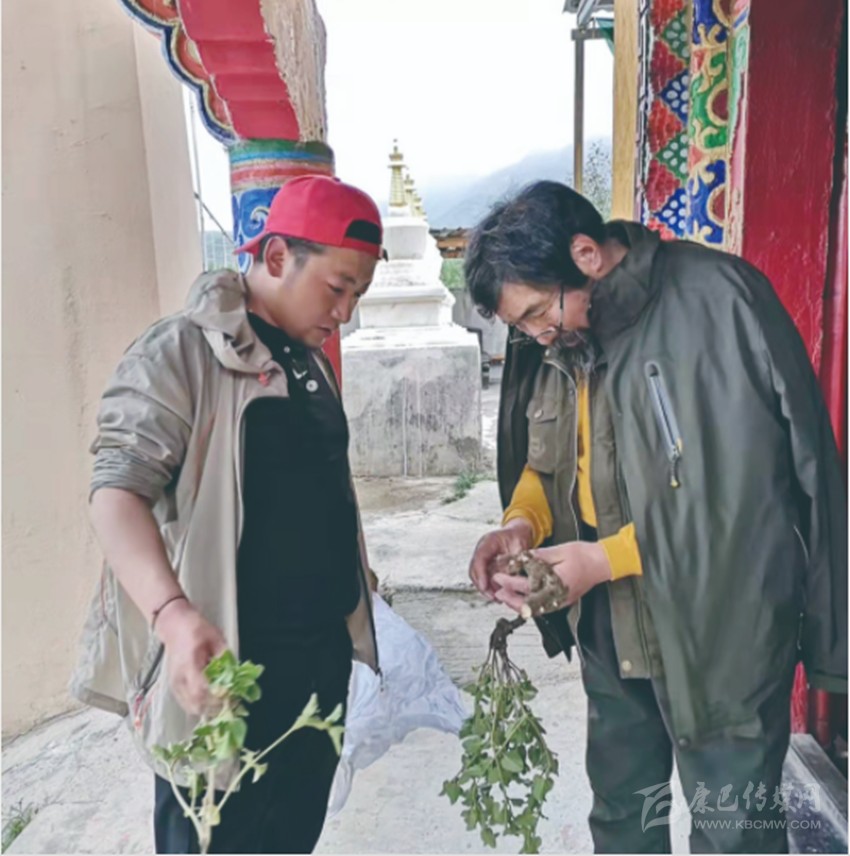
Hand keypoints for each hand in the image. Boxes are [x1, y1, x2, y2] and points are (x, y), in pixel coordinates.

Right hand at [154, 599, 227, 715]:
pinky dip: (202, 706)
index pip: (201, 690)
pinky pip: (188, 704)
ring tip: (225, 701)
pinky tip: (213, 699)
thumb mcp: (215, 637)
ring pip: (192, 708)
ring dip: (209, 709)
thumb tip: (235, 673)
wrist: (174, 626)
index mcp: (189, 664)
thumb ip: (224, 656)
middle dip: (216, 706)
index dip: (217, 696)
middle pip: (196, 704)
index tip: (232, 695)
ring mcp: (175, 685)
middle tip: (232, 701)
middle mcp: (179, 678)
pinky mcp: (175, 688)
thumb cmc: (196, 629)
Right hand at [468, 518, 534, 599]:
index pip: (480, 557)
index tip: (484, 586)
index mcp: (489, 541)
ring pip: (477, 576)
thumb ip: (515, 560)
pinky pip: (484, 578)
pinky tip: (498, 594)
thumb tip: (512, 577)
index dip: (480, 573)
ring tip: (496, 598)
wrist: (519, 533)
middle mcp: (482, 549)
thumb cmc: (519, 536)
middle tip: (492, 596)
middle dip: (481, 585)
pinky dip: (489, 587)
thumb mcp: (521, 546)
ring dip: (485, 588)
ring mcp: (483, 558)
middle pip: (474, 569)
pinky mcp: (486, 565)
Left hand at [491, 541, 611, 613]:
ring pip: (535, 609)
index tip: (499, 577)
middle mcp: (558, 596)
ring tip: (506, 597)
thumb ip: (539, 557)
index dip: (509, 582)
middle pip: (528, 604)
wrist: (603, 563)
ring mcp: (561, 601)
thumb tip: (521, 558)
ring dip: (519, 604)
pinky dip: (530, 604)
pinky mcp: (563, 600)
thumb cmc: (584, 556)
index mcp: (556, 583)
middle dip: (510, 599)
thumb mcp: (558, 551)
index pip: (526, 586)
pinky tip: (523, 598)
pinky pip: (542, 607)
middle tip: (497, 591)